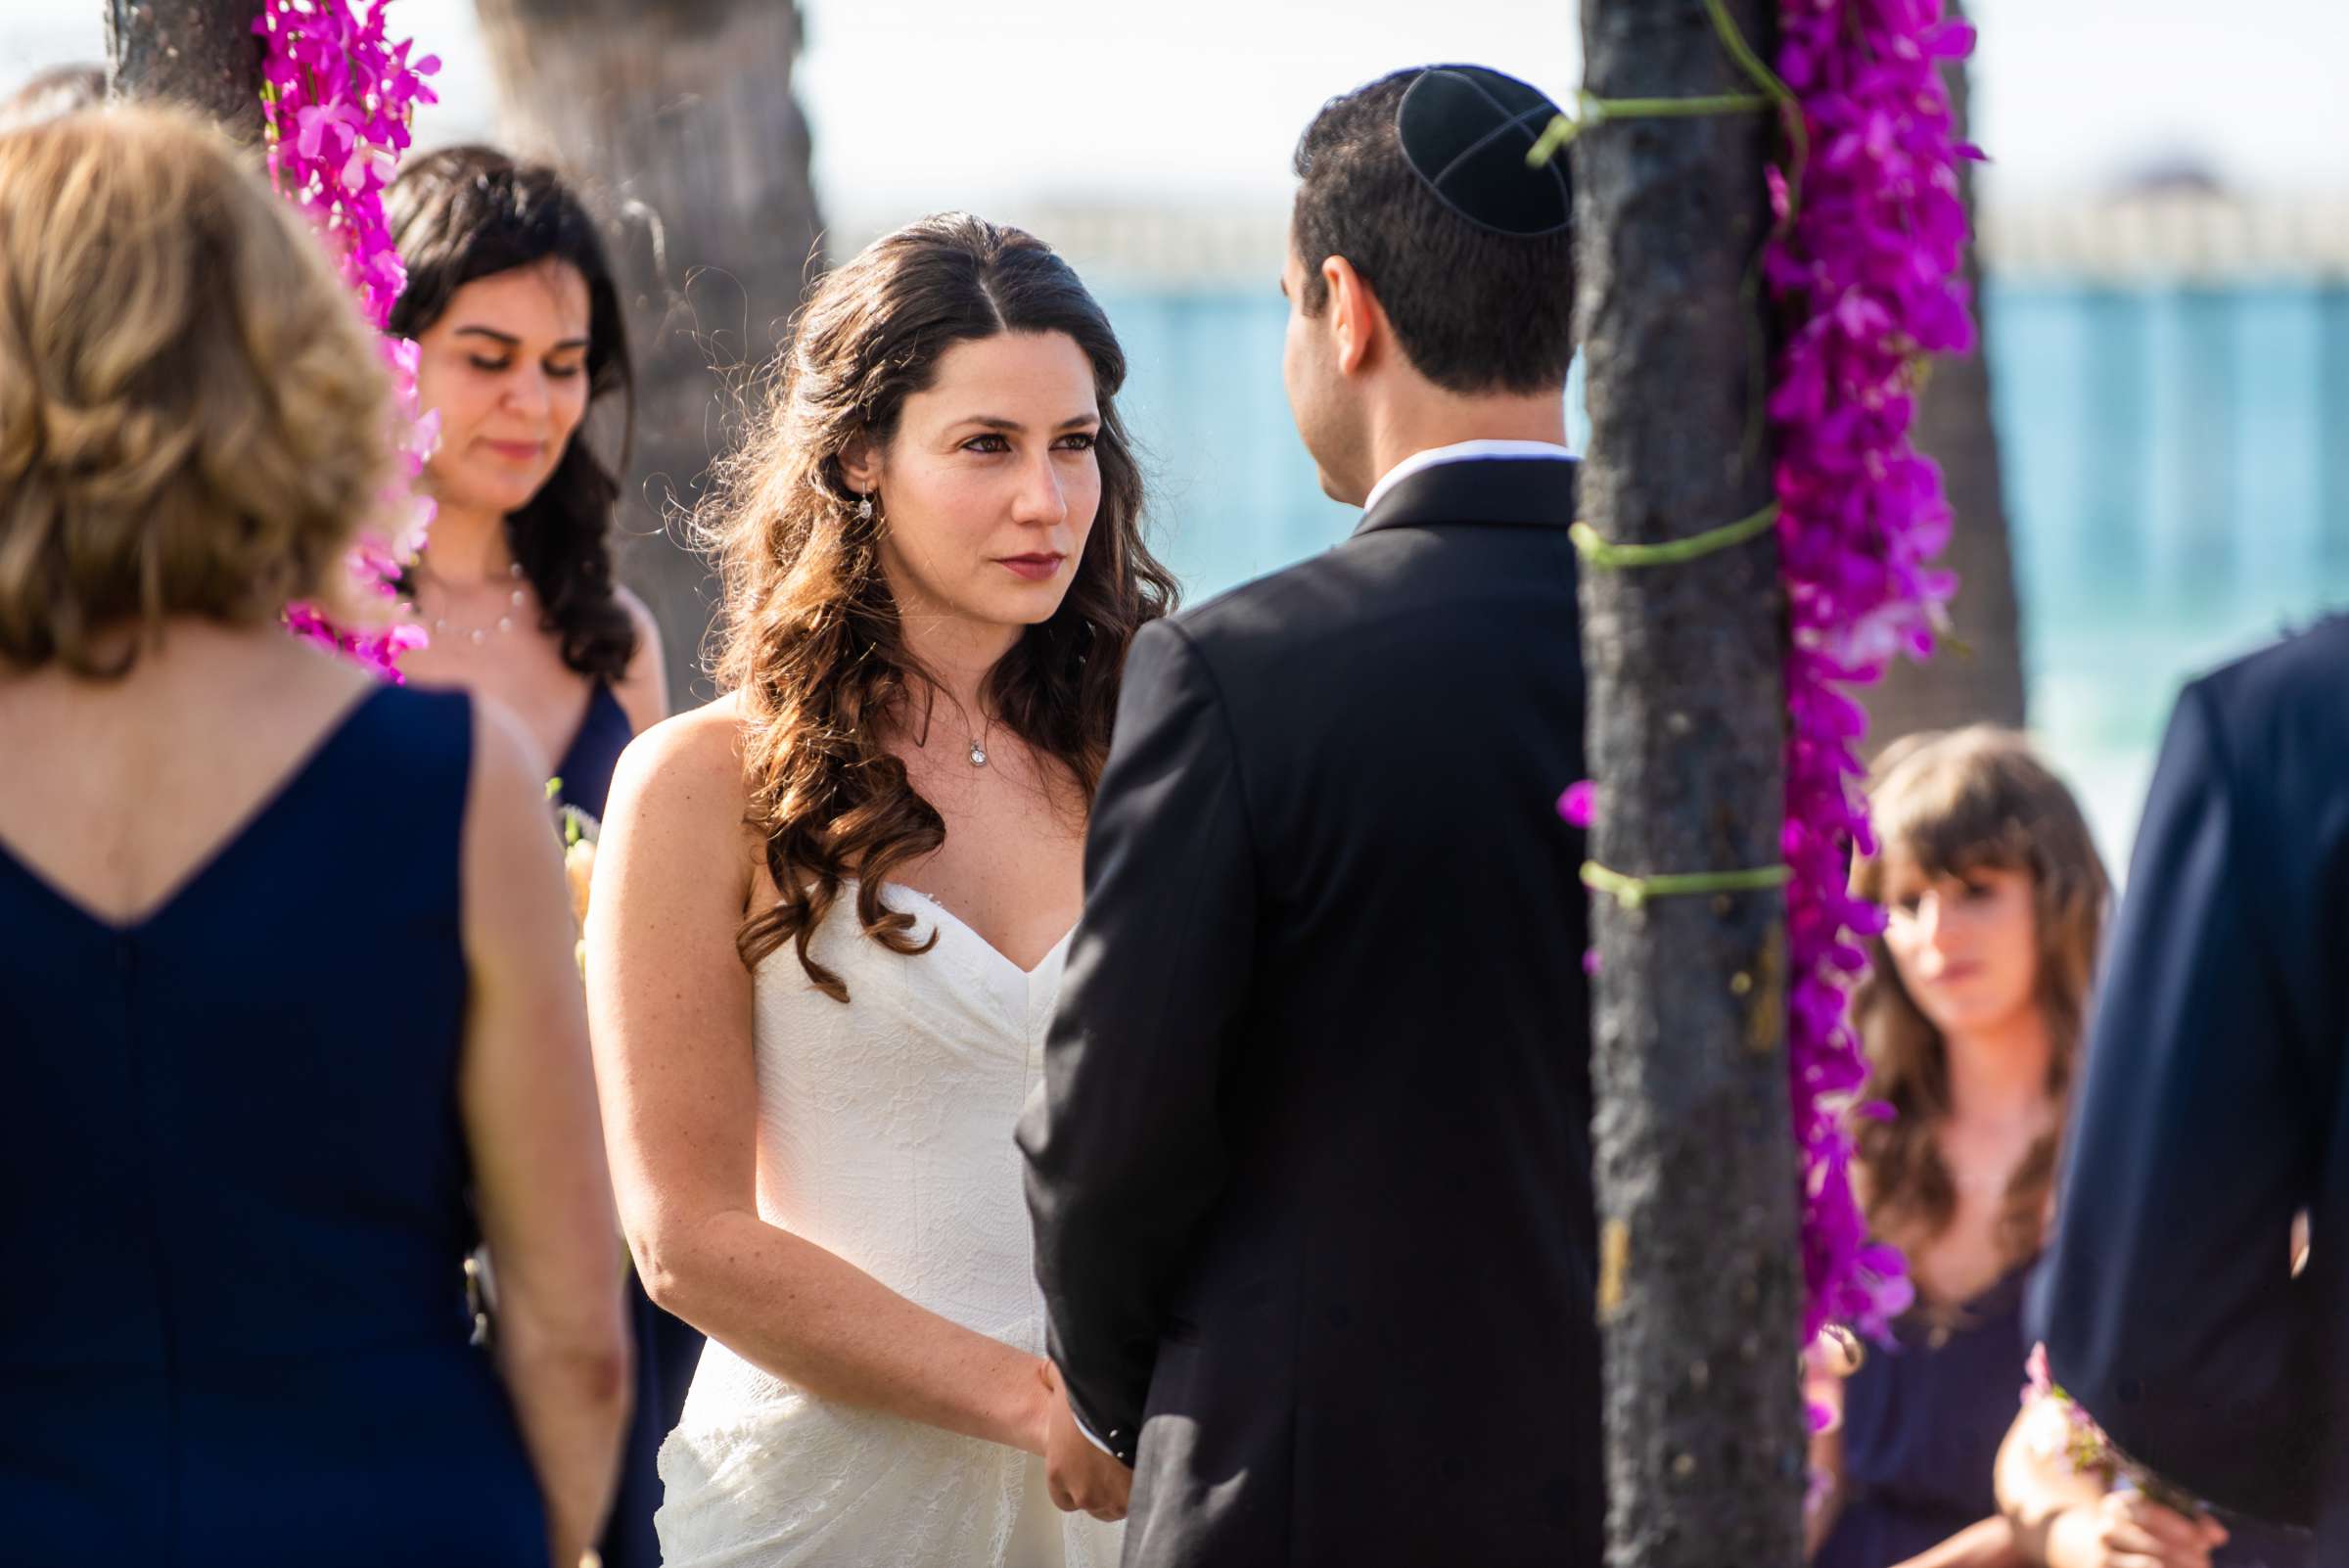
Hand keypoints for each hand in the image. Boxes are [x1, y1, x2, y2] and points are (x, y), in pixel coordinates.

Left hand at [1038, 1359, 1131, 1521]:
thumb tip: (1045, 1370)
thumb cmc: (1090, 1395)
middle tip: (1117, 1468)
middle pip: (1093, 1505)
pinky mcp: (1132, 1498)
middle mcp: (1080, 1492)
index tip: (1091, 1472)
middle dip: (1104, 1490)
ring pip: (1116, 1508)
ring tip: (1134, 1471)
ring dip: (1124, 1494)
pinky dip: (1142, 1491)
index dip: (1079, 1485)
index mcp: (1057, 1471)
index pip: (1063, 1498)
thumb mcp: (1063, 1383)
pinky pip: (1138, 1503)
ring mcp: (1108, 1498)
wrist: (1118, 1403)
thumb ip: (1051, 1380)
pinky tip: (1148, 1471)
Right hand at [2046, 1490, 2226, 1567]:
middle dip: (2185, 1557)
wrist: (2106, 1553)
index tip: (2203, 1541)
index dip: (2179, 1527)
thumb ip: (2193, 1523)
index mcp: (2118, 1506)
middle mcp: (2105, 1529)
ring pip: (2147, 1566)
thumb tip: (2219, 1535)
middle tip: (2205, 1563)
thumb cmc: (2144, 1534)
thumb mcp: (2164, 1521)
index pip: (2149, 1512)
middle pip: (2151, 1546)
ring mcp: (2102, 1557)